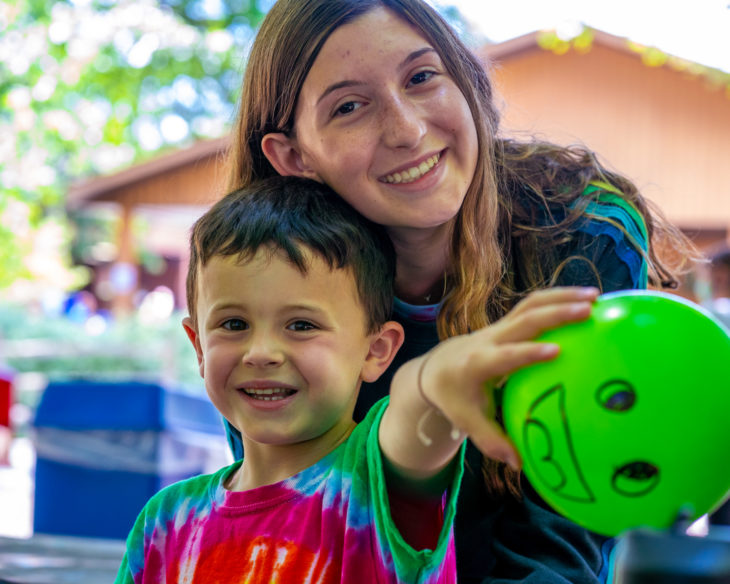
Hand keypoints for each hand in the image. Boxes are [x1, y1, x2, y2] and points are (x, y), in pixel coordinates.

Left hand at [418, 286, 598, 468]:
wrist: (436, 367)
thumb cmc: (454, 398)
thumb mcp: (467, 421)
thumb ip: (492, 441)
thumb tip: (520, 465)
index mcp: (479, 364)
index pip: (505, 356)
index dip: (528, 352)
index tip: (556, 351)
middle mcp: (489, 339)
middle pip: (523, 320)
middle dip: (555, 312)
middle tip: (588, 310)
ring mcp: (499, 327)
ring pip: (530, 305)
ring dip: (561, 296)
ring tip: (596, 296)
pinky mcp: (508, 323)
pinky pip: (533, 306)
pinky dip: (558, 298)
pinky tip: (587, 299)